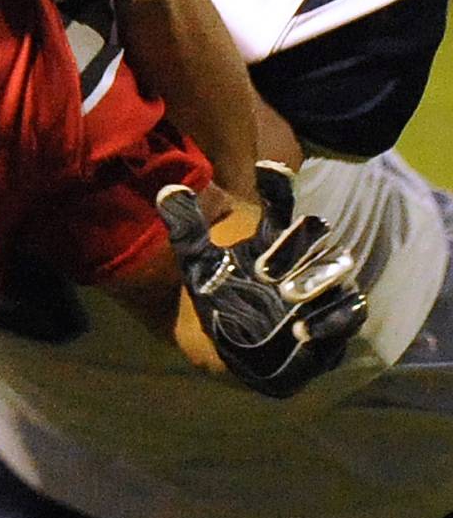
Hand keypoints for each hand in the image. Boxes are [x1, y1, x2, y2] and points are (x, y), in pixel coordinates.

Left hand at [156, 162, 366, 397]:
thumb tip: (168, 190)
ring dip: (316, 282)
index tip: (264, 168)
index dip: (275, 186)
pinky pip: (348, 313)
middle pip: (314, 237)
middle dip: (295, 248)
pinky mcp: (339, 321)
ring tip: (288, 294)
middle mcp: (305, 258)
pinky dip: (330, 321)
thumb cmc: (224, 298)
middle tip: (266, 266)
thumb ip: (189, 231)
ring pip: (336, 272)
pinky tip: (303, 331)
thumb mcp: (201, 266)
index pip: (280, 205)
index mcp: (274, 239)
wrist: (241, 349)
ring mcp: (327, 288)